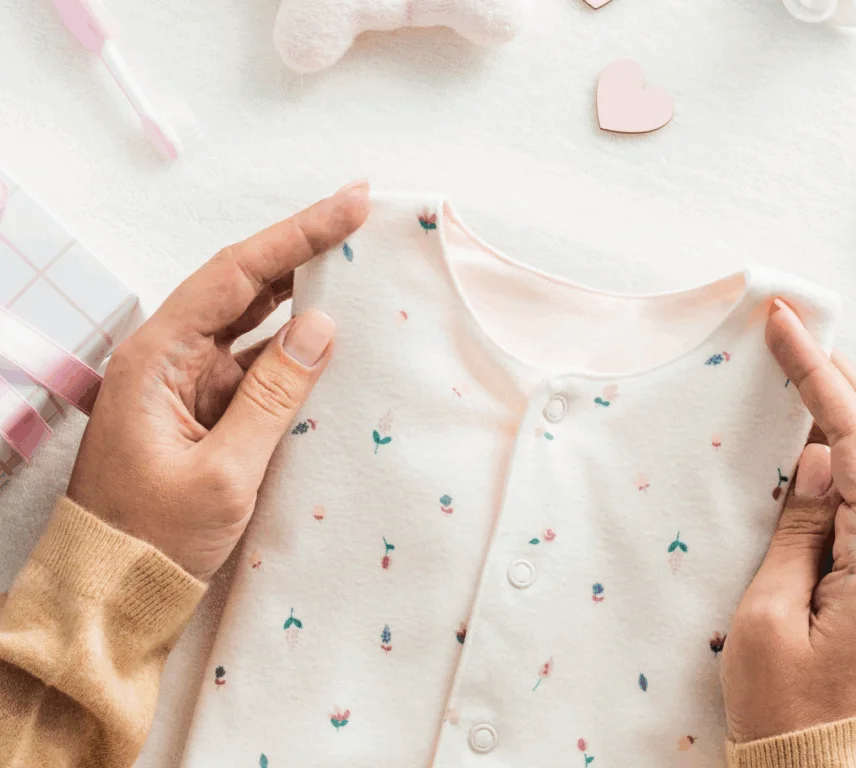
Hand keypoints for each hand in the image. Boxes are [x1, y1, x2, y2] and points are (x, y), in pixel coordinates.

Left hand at [66, 181, 370, 580]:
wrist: (110, 595)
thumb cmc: (153, 538)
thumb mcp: (224, 472)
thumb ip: (275, 394)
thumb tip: (322, 326)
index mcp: (156, 358)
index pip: (236, 275)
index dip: (297, 235)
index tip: (350, 205)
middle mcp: (167, 358)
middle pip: (242, 286)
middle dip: (302, 251)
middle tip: (360, 222)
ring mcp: (185, 384)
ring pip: (251, 324)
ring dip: (300, 297)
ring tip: (355, 271)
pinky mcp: (202, 412)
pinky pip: (254, 368)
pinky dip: (293, 353)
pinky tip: (331, 345)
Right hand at [721, 299, 855, 742]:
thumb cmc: (786, 705)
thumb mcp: (769, 615)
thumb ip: (797, 528)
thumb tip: (815, 456)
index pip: (854, 436)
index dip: (818, 372)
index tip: (784, 324)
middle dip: (836, 370)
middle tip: (789, 326)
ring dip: (838, 399)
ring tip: (792, 360)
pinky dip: (834, 441)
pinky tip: (802, 426)